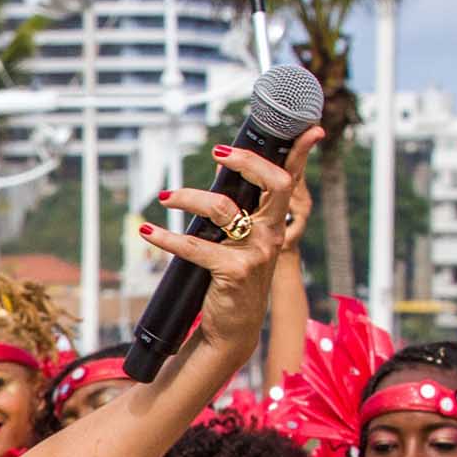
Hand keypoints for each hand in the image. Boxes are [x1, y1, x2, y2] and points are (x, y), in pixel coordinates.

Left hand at [145, 125, 323, 358]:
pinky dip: (165, 238)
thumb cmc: (232, 278)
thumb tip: (220, 167)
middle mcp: (272, 234)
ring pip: (223, 209)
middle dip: (246, 161)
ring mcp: (256, 253)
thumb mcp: (242, 242)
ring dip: (189, 197)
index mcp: (275, 223)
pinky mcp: (234, 271)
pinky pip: (194, 246)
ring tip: (166, 197)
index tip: (309, 129)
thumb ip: (237, 208)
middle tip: (218, 153)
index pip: (291, 181)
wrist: (233, 327)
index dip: (301, 153)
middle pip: (273, 184)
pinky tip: (147, 232)